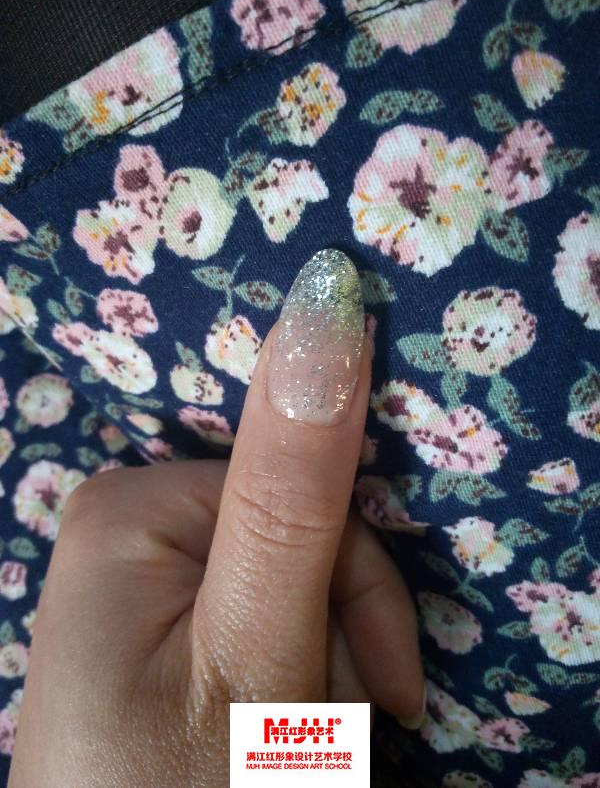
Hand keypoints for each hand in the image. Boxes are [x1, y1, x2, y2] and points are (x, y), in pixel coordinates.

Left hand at [9, 250, 424, 787]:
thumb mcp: (257, 648)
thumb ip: (294, 483)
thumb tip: (325, 298)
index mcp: (132, 508)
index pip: (296, 492)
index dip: (358, 585)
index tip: (381, 688)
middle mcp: (124, 528)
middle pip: (295, 537)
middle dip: (339, 632)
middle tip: (336, 734)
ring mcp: (136, 582)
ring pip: (288, 583)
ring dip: (324, 666)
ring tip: (304, 749)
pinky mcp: (153, 630)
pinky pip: (254, 617)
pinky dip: (290, 679)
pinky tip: (276, 738)